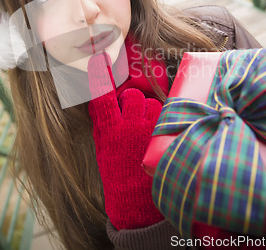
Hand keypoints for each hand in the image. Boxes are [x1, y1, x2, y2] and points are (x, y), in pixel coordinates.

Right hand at [88, 52, 163, 229]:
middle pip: (131, 96)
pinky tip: (157, 132)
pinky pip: (164, 114)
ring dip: (147, 110)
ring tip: (145, 127)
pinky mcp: (166, 136)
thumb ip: (102, 126)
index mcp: (109, 132)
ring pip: (150, 103)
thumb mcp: (102, 152)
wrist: (137, 206)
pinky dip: (160, 119)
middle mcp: (129, 128)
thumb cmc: (117, 177)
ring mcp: (150, 131)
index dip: (100, 77)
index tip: (99, 60)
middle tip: (130, 115)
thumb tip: (100, 104)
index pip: (102, 97)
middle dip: (130, 102)